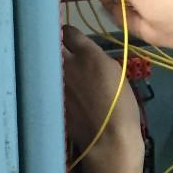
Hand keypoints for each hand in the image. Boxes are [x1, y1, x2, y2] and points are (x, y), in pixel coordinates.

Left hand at [63, 26, 144, 172]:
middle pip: (54, 46)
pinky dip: (53, 84)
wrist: (109, 140)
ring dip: (55, 66)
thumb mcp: (117, 74)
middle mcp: (66, 64)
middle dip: (58, 48)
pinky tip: (64, 93)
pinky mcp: (51, 99)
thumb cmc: (122, 107)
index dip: (70, 35)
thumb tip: (86, 54)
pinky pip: (49, 83)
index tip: (73, 39)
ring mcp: (55, 82)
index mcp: (88, 55)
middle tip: (66, 54)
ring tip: (64, 74)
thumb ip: (98, 58)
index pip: (69, 32)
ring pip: (49, 65)